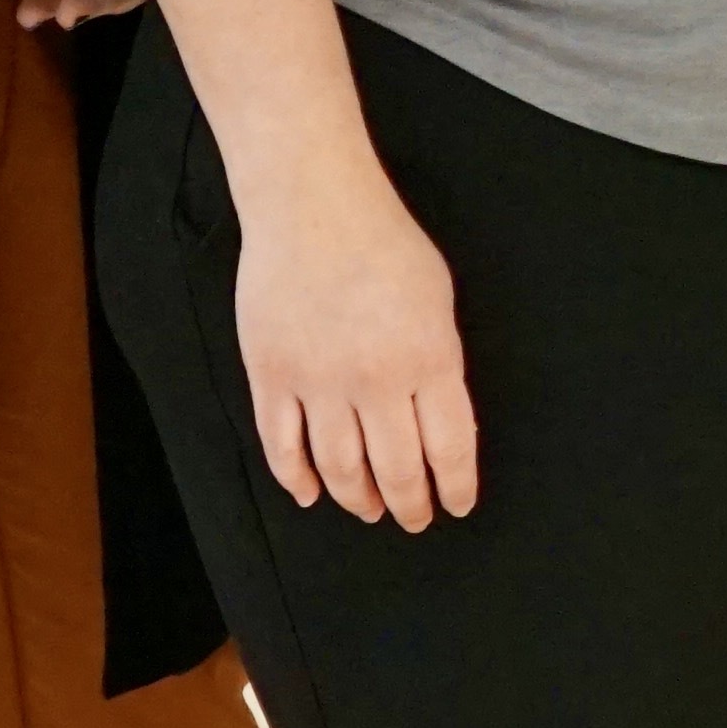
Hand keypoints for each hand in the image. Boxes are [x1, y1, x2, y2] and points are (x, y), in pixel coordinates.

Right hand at [230, 162, 476, 529]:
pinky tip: (312, 494)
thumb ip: (440, 363)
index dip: (452, 487)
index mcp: (428, 360)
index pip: (448, 448)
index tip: (455, 506)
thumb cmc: (385, 244)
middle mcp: (374, 381)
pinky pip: (282, 443)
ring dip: (358, 498)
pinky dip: (296, 477)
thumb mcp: (439, 301)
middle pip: (395, 468)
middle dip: (408, 503)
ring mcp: (317, 382)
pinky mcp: (271, 375)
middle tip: (413, 518)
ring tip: (371, 510)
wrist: (314, 209)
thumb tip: (442, 417)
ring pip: (339, 467)